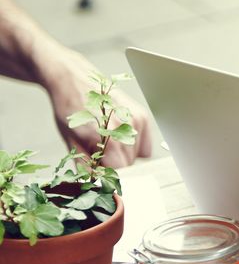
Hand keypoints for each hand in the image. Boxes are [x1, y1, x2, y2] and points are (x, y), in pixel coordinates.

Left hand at [37, 41, 152, 167]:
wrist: (72, 78)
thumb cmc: (68, 107)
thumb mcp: (71, 142)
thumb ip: (86, 167)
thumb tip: (97, 184)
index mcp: (108, 139)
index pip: (119, 174)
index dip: (108, 177)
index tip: (100, 175)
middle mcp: (126, 131)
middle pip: (128, 166)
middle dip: (114, 165)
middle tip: (97, 153)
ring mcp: (137, 122)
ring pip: (137, 157)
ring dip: (123, 155)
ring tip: (106, 140)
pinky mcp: (142, 117)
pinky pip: (144, 146)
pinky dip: (134, 147)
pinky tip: (119, 136)